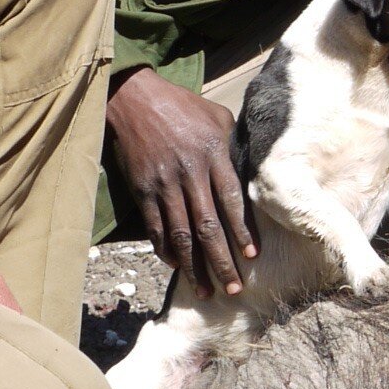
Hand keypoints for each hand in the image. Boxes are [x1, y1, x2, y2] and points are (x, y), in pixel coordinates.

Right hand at [109, 67, 253, 296]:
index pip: (231, 201)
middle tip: (234, 288)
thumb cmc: (183, 106)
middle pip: (208, 227)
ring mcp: (163, 184)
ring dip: (194, 267)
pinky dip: (166, 251)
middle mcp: (189, 173)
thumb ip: (235, 145)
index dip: (242, 231)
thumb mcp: (218, 116)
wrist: (135, 98)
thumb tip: (252, 171)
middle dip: (222, 261)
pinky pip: (155, 229)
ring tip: (206, 290)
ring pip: (181, 235)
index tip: (252, 256)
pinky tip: (177, 266)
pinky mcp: (142, 190)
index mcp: (212, 154)